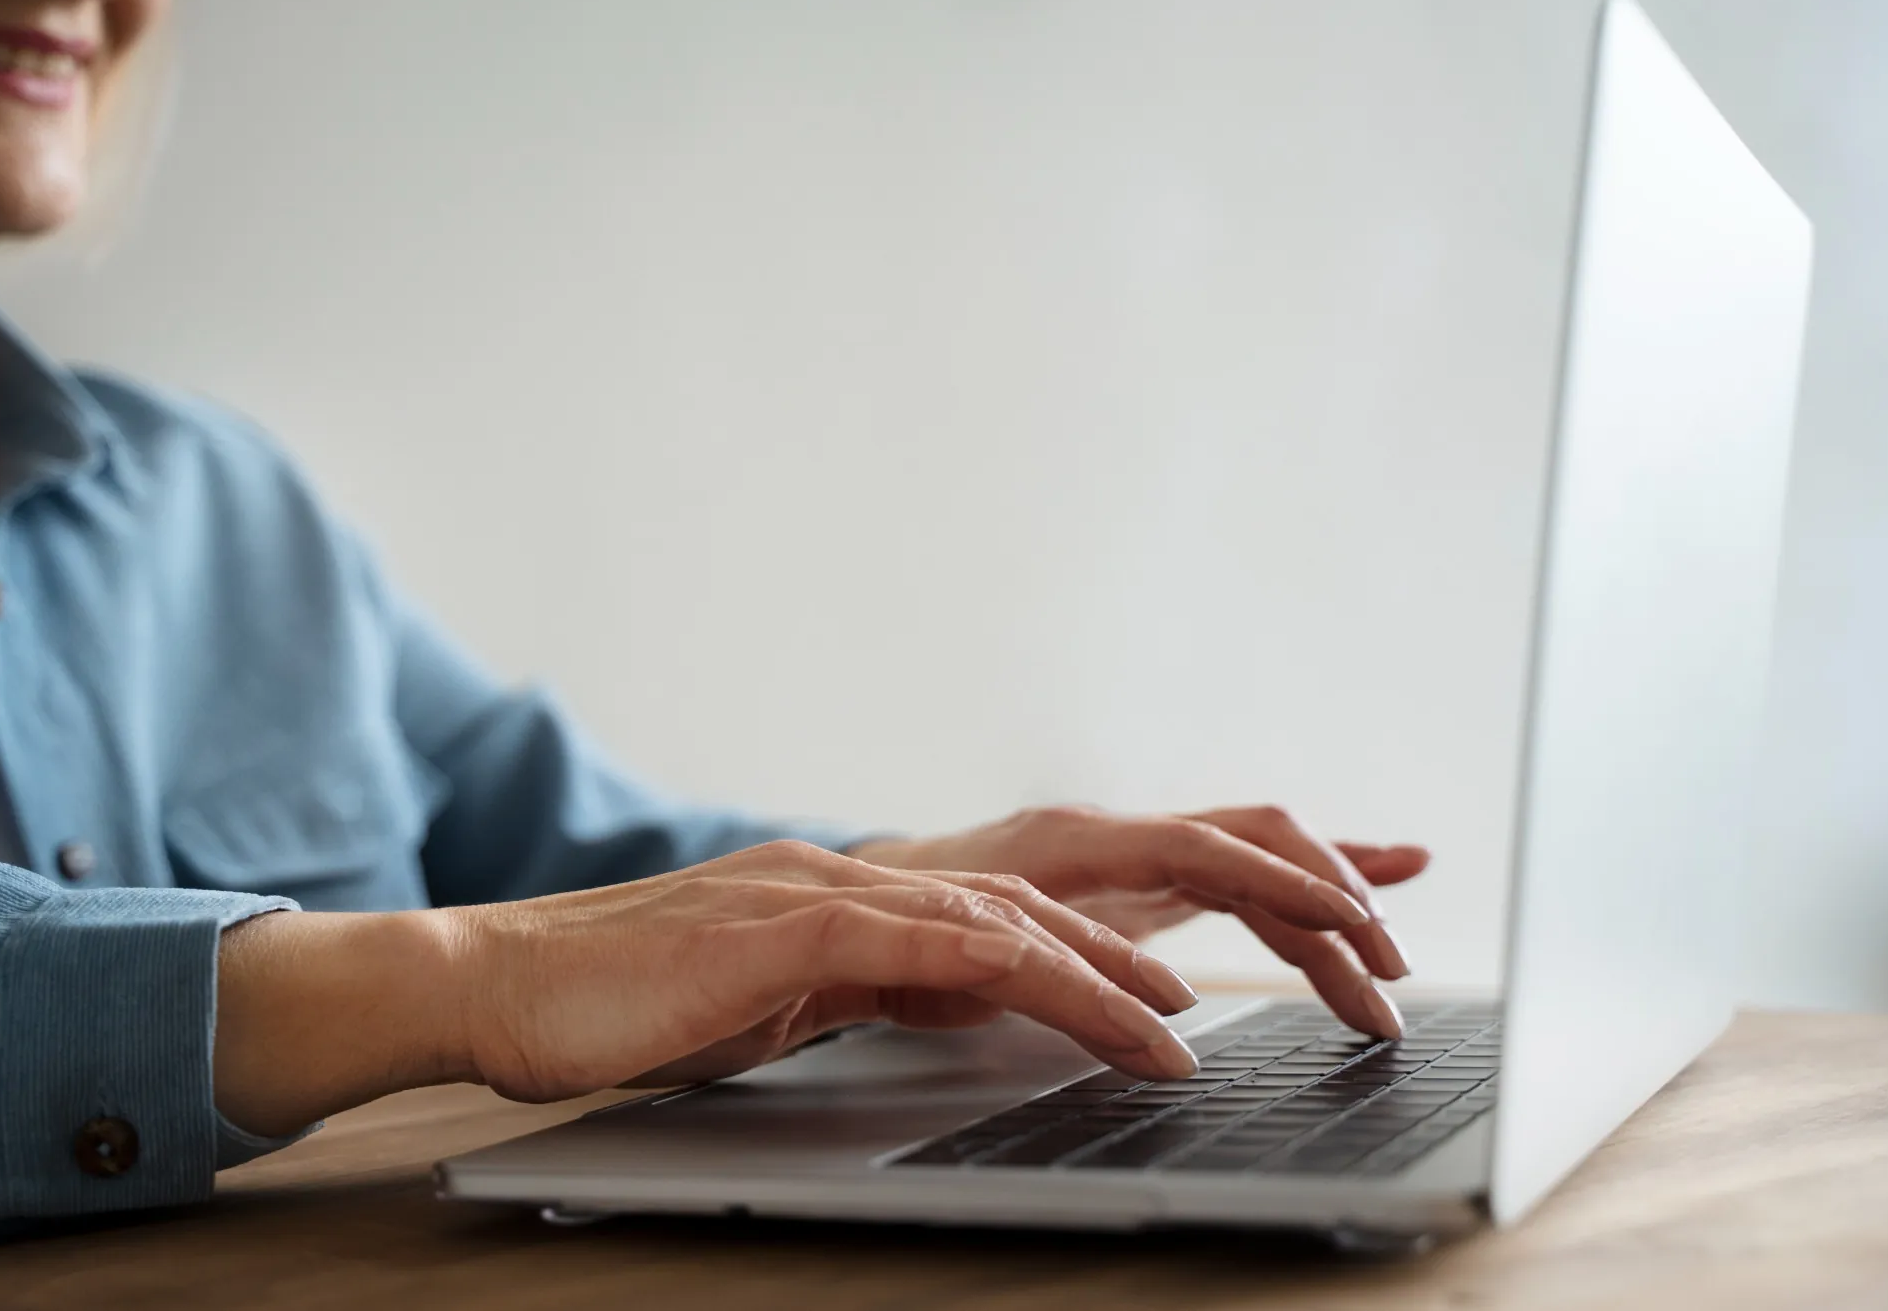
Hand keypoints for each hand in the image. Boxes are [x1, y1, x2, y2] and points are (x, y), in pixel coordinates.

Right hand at [215, 840, 1240, 1135]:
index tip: (1330, 887)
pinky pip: (968, 952)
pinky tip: (1141, 1031)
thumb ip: (897, 983)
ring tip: (1292, 990)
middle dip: (1259, 872)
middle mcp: (895, 867)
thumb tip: (994, 998)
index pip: (1085, 871)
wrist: (501, 982)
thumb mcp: (802, 997)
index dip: (1213, 873)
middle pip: (1107, 856)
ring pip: (1052, 903)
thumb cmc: (641, 1004)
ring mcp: (853, 884)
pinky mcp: (809, 926)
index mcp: (903, 887)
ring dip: (1181, 951)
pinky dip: (1068, 988)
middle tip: (1386, 904)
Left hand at [854, 806, 1430, 1038]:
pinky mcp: (1146, 882)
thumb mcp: (959, 951)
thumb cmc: (910, 924)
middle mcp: (1120, 835)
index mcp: (1077, 841)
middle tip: (1388, 972)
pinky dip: (1299, 896)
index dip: (1279, 881)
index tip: (1348, 921)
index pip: (1201, 846)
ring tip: (1387, 974)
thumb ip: (1033, 966)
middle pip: (1253, 846)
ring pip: (1257, 866)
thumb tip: (1111, 1008)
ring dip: (1326, 916)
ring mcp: (1139, 853)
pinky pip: (1238, 882)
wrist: (875, 896)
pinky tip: (1360, 910)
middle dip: (1329, 901)